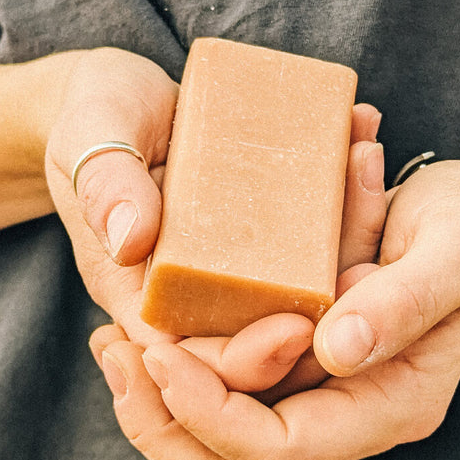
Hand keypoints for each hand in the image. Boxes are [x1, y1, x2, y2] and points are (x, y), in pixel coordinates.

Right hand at [45, 46, 385, 348]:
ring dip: (349, 232)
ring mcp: (243, 260)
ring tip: (366, 164)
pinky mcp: (270, 227)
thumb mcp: (91, 136)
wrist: (125, 98)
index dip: (248, 360)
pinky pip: (315, 228)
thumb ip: (105, 183)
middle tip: (368, 261)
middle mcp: (204, 289)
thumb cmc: (98, 117)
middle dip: (326, 298)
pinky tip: (360, 137)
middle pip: (271, 327)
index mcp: (149, 293)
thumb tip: (129, 240)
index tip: (298, 329)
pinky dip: (344, 190)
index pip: (202, 362)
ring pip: (306, 277)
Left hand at [91, 159, 459, 459]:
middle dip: (169, 424)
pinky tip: (152, 326)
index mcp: (396, 400)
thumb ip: (406, 302)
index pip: (287, 446)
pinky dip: (185, 375)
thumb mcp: (458, 250)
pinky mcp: (311, 365)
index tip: (160, 353)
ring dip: (164, 406)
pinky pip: (237, 398)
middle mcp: (357, 411)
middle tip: (118, 352)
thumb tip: (336, 350)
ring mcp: (332, 393)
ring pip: (228, 446)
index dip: (214, 413)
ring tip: (117, 343)